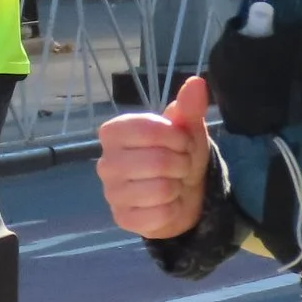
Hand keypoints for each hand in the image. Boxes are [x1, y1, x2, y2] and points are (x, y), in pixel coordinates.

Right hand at [98, 76, 211, 239]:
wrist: (182, 193)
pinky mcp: (122, 219)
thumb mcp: (187, 130)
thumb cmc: (178, 154)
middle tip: (180, 165)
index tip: (181, 142)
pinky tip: (166, 204)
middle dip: (181, 164)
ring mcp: (111, 193)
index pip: (148, 130)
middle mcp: (105, 162)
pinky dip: (172, 209)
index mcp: (114, 132)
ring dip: (177, 187)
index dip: (176, 138)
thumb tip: (197, 82)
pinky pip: (159, 215)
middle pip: (157, 162)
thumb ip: (189, 107)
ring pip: (159, 189)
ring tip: (173, 183)